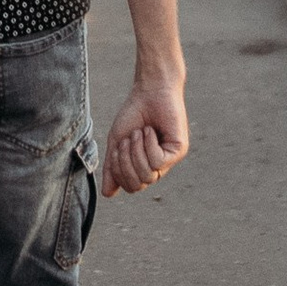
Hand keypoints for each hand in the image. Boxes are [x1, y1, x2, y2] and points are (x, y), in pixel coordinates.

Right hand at [102, 67, 188, 197]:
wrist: (149, 91)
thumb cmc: (134, 113)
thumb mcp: (117, 142)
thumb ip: (111, 167)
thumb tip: (107, 194)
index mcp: (143, 166)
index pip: (130, 186)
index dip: (118, 171)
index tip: (116, 148)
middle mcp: (157, 167)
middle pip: (138, 185)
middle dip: (126, 163)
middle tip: (127, 140)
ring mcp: (169, 160)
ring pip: (148, 175)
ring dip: (137, 151)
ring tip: (139, 132)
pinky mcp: (178, 151)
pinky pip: (158, 161)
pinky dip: (148, 145)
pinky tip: (150, 130)